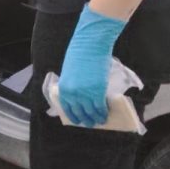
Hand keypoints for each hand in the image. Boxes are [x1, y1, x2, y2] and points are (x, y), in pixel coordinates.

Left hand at [56, 4, 126, 127]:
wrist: (90, 45)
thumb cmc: (79, 54)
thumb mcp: (69, 72)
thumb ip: (72, 84)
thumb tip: (78, 94)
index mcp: (63, 88)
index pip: (67, 108)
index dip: (73, 115)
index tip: (78, 120)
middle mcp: (72, 94)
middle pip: (79, 112)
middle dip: (85, 119)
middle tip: (90, 123)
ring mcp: (85, 94)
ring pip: (91, 112)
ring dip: (96, 118)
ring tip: (100, 121)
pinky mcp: (98, 92)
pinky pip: (100, 107)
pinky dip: (103, 112)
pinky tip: (106, 114)